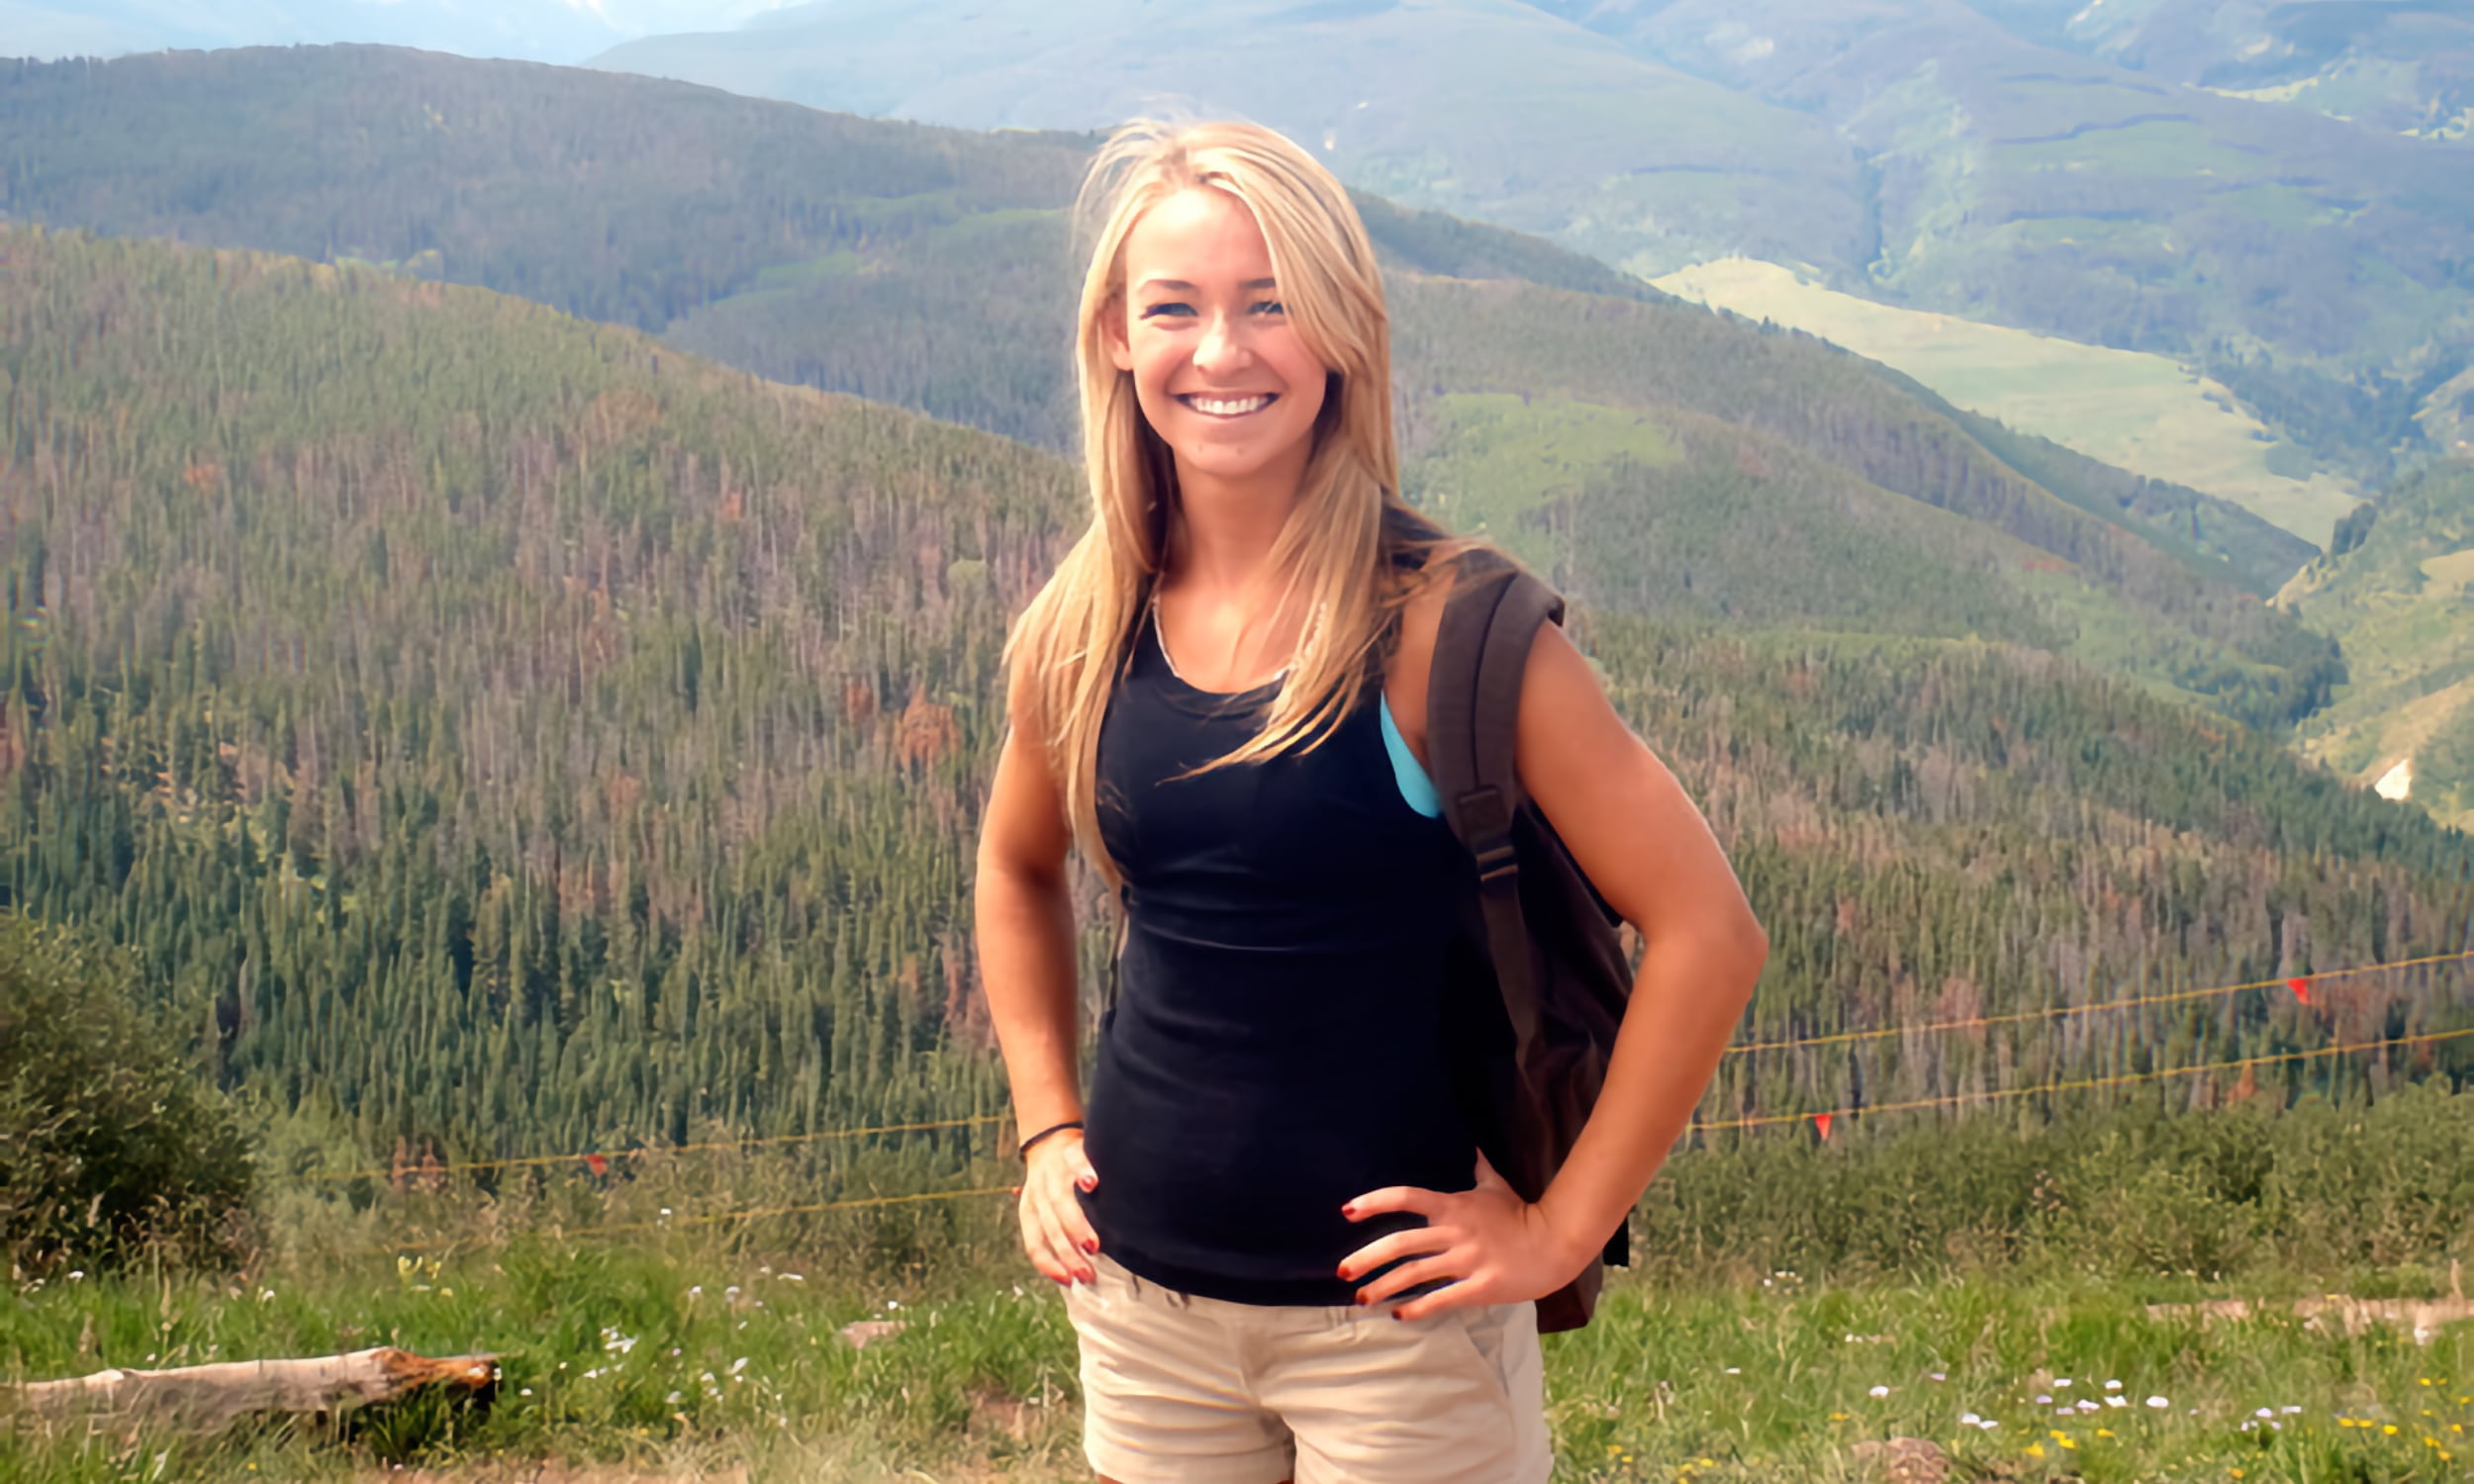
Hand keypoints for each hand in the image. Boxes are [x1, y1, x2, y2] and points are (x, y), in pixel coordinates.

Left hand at [1015, 1129, 1099, 1285]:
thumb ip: (1049, 1234)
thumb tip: (1063, 1274)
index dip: (1048, 1265)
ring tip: (1093, 1246)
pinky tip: (1093, 1184)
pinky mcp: (1071, 1151)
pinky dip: (1083, 1172)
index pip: (1034, 1243)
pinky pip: (1076, 1162)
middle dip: (1068, 1254)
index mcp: (1030, 1210)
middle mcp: (1039, 1192)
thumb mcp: (1041, 1208)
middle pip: (1050, 1227)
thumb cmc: (1051, 1185)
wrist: (1050, 1140)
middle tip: (1087, 1274)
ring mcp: (1054, 1171)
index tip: (1069, 1281)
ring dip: (1076, 1225)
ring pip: (1060, 1200)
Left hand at [1337, 1149, 1588, 1319]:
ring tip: (1361, 1298)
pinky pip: (1442, 1299)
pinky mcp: (1480, 1287)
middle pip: (1401, 1243)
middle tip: (1342, 1272)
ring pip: (1415, 1275)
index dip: (1375, 1202)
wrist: (1556, 1242)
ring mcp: (1467, 1261)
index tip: (1347, 1211)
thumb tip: (1472, 1146)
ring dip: (1384, 1287)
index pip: (1406, 1197)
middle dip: (1367, 1258)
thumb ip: (1478, 1168)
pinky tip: (1399, 1315)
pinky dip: (1417, 1309)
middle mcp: (1455, 1232)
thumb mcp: (1496, 1186)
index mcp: (1454, 1206)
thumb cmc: (1524, 1213)